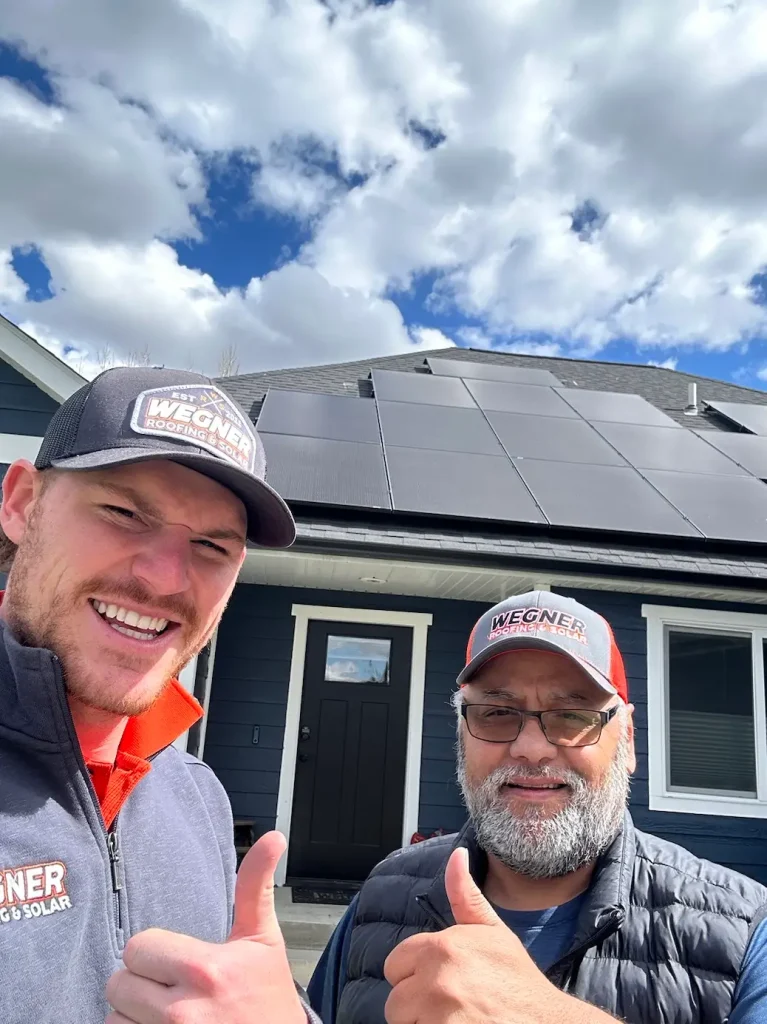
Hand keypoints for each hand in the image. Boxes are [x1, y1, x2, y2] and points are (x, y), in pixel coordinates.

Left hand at [105, 831, 304, 1023]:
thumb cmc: (268, 996)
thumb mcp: (264, 939)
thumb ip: (255, 886)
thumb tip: (273, 837)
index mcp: (205, 969)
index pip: (138, 948)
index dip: (156, 953)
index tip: (180, 963)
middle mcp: (181, 1012)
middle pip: (119, 984)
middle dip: (142, 984)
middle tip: (173, 989)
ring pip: (115, 1018)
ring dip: (135, 1017)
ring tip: (169, 1016)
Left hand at [383, 848, 613, 1023]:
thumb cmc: (518, 982)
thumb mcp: (493, 933)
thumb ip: (465, 896)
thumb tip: (456, 855)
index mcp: (443, 948)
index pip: (396, 964)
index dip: (416, 975)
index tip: (442, 982)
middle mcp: (436, 981)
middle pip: (395, 999)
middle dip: (416, 1005)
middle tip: (449, 1006)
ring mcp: (439, 1017)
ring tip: (454, 1019)